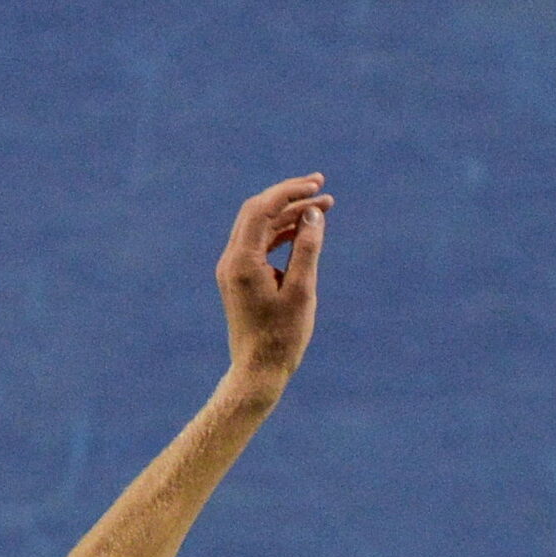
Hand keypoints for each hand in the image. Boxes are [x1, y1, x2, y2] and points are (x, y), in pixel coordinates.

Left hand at [216, 173, 330, 387]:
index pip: (260, 210)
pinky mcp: (240, 278)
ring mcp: (233, 269)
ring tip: (324, 207)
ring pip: (260, 227)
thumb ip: (307, 249)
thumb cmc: (282, 337)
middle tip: (321, 186)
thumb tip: (313, 213)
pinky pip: (260, 244)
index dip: (288, 192)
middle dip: (289, 196)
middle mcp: (231, 261)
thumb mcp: (302, 291)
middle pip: (257, 212)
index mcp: (242, 262)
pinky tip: (306, 229)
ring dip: (289, 214)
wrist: (258, 371)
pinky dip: (282, 232)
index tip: (316, 185)